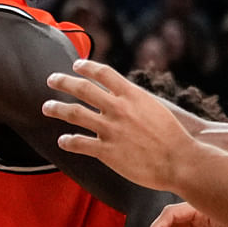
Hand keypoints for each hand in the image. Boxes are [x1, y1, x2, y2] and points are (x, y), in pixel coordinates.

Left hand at [42, 60, 196, 190]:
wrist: (181, 162)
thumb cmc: (173, 136)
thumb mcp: (156, 108)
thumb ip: (136, 100)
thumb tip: (123, 94)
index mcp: (132, 95)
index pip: (103, 73)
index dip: (87, 66)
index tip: (76, 64)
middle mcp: (118, 108)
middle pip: (83, 88)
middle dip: (63, 82)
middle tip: (51, 79)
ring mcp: (110, 129)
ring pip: (74, 113)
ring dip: (57, 108)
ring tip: (47, 107)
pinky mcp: (107, 151)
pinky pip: (79, 143)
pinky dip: (68, 141)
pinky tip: (62, 141)